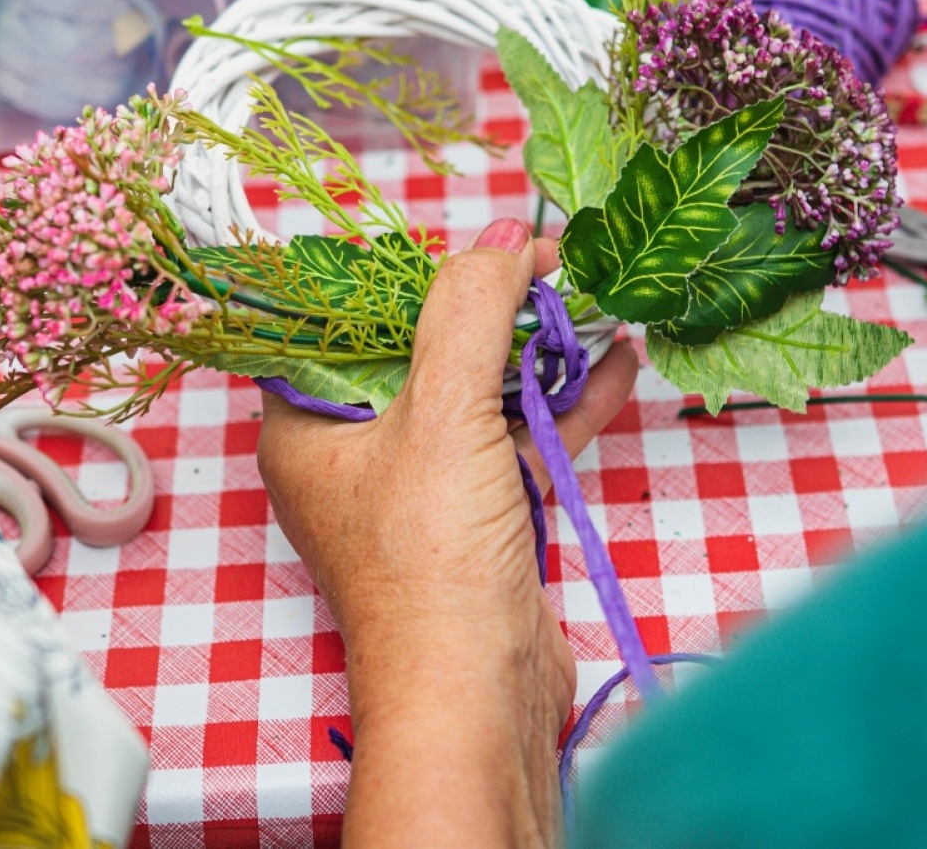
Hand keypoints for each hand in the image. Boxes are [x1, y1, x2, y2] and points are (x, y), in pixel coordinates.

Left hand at [257, 217, 638, 846]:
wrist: (479, 692)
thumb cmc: (432, 561)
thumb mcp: (444, 413)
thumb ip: (469, 311)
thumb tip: (504, 234)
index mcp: (307, 424)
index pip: (341, 316)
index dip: (401, 269)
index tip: (466, 235)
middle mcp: (355, 450)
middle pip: (419, 346)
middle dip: (487, 301)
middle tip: (549, 255)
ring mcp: (420, 484)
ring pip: (478, 391)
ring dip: (537, 348)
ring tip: (596, 295)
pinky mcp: (479, 514)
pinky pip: (518, 437)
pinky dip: (565, 402)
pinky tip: (618, 363)